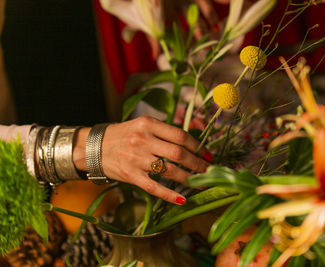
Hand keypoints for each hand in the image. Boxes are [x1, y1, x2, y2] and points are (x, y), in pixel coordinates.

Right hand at [73, 116, 210, 204]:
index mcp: (148, 124)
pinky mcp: (130, 175)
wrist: (92, 147)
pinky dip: (170, 194)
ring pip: (170, 170)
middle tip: (209, 170)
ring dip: (189, 178)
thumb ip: (162, 132)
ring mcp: (136, 159)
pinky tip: (182, 199)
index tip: (207, 154)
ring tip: (201, 183)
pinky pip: (154, 187)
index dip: (197, 146)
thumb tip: (190, 142)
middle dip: (198, 164)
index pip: (180, 135)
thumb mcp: (141, 125)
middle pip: (179, 153)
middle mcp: (143, 140)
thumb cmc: (121, 135)